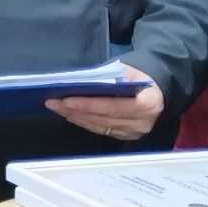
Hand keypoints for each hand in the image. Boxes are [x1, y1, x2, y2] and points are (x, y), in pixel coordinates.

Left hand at [45, 68, 163, 140]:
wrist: (154, 87)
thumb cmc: (137, 76)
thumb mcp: (127, 70)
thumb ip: (107, 78)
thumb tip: (81, 83)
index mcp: (149, 103)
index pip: (114, 106)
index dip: (89, 105)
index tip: (67, 101)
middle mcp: (144, 122)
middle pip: (104, 119)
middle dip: (76, 111)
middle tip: (53, 102)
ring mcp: (135, 132)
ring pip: (100, 126)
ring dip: (75, 117)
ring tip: (56, 107)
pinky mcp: (126, 136)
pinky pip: (101, 130)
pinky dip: (84, 122)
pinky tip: (69, 114)